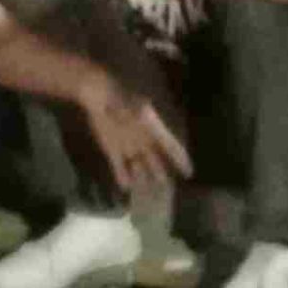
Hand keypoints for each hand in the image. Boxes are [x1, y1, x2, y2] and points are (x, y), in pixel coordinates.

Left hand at [77, 73, 191, 193]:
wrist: (98, 95)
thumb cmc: (120, 97)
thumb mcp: (135, 106)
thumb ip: (140, 116)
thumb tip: (143, 117)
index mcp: (152, 127)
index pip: (170, 145)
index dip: (180, 158)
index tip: (189, 172)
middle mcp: (143, 139)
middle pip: (155, 159)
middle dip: (161, 172)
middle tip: (169, 188)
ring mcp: (127, 145)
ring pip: (139, 166)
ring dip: (143, 177)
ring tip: (149, 192)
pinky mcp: (112, 149)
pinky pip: (119, 166)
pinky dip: (121, 176)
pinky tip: (125, 187)